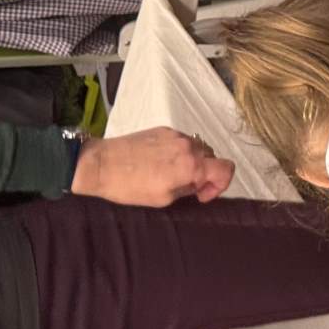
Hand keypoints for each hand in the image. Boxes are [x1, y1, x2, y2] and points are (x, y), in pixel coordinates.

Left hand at [71, 127, 235, 206]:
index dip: (220, 185)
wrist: (101, 164)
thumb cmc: (130, 187)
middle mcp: (189, 145)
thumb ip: (187, 189)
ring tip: (170, 174)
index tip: (202, 194)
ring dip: (192, 162)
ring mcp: (177, 135)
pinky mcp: (164, 129)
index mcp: (192, 164)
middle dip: (205, 174)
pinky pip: (182, 141)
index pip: (227, 169)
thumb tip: (196, 184)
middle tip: (185, 187)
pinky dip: (179, 152)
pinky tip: (159, 162)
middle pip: (212, 158)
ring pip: (198, 148)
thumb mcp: (163, 198)